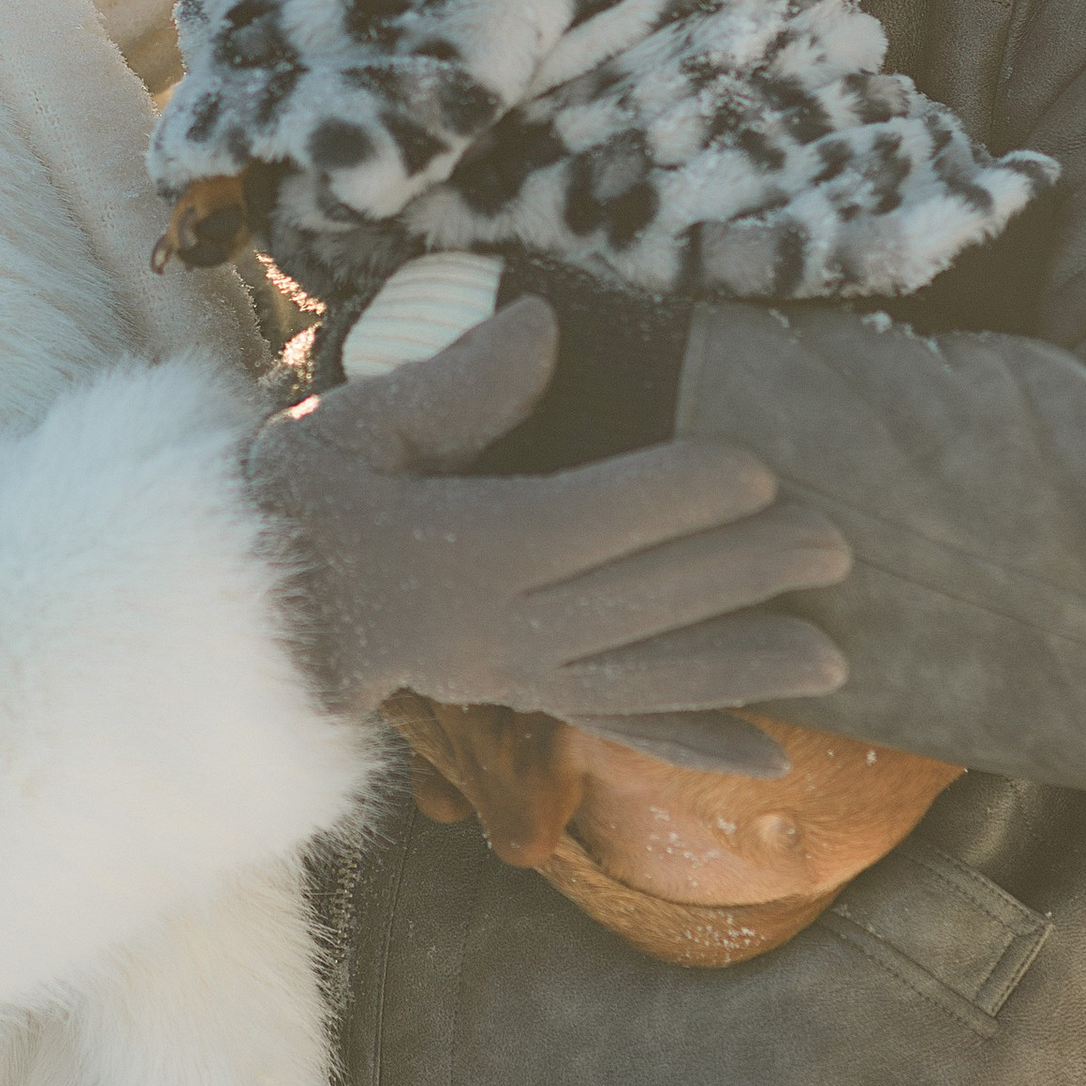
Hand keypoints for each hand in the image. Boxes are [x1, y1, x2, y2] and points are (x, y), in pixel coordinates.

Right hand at [245, 301, 853, 734]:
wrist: (250, 612)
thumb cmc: (304, 499)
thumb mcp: (358, 425)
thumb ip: (454, 384)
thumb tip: (543, 325)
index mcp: (459, 549)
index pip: (587, 523)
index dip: (674, 498)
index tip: (756, 470)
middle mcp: (498, 628)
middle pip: (637, 606)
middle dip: (741, 577)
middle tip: (836, 544)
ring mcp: (514, 676)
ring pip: (645, 683)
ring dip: (743, 673)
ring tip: (835, 662)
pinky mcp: (521, 701)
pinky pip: (618, 730)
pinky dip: (696, 747)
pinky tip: (771, 760)